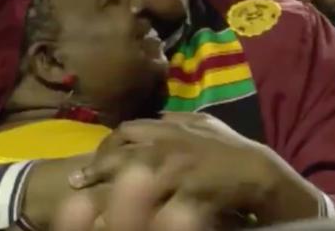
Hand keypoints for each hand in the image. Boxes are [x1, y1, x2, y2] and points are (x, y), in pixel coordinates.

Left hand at [69, 113, 323, 224]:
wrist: (258, 172)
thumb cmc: (230, 148)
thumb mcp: (204, 124)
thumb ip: (177, 120)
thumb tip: (157, 116)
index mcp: (170, 128)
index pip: (126, 131)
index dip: (105, 146)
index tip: (91, 163)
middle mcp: (169, 143)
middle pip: (122, 154)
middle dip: (97, 169)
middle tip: (76, 184)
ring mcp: (179, 167)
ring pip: (134, 179)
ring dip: (110, 192)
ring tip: (92, 207)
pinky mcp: (190, 190)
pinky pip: (159, 206)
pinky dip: (145, 213)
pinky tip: (133, 219)